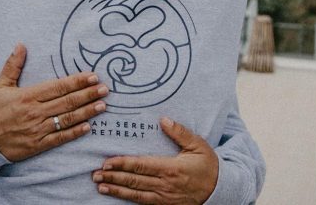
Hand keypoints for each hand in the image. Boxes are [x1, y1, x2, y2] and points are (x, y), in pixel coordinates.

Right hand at [0, 43, 108, 161]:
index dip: (77, 81)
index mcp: (27, 96)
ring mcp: (37, 130)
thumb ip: (13, 65)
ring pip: (67, 119)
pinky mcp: (37, 145)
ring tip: (102, 106)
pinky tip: (88, 127)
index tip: (92, 76)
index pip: (58, 87)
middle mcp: (35, 113)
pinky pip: (59, 138)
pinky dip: (74, 133)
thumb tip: (21, 45)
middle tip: (104, 89)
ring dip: (86, 112)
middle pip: (67, 102)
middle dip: (88, 95)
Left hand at [93, 117, 218, 203]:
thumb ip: (180, 132)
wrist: (220, 190)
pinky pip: (143, 203)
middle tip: (95, 174)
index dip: (122, 164)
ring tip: (100, 186)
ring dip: (116, 190)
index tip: (107, 162)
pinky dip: (129, 199)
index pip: (141, 166)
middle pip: (134, 181)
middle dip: (113, 178)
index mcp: (171, 168)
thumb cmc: (208, 166)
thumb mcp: (198, 145)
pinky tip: (118, 196)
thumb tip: (163, 119)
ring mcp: (164, 197)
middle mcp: (165, 184)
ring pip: (135, 194)